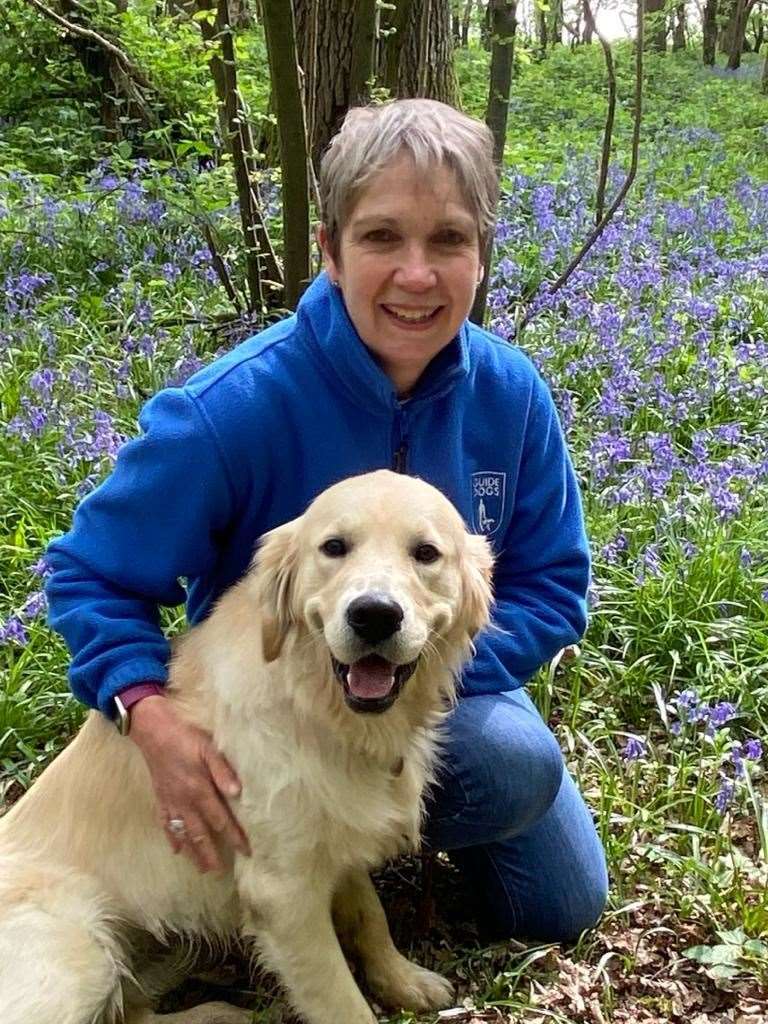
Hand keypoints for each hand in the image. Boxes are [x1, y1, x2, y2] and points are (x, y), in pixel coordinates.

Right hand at [128, 695, 250, 872]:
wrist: (154, 734)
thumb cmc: (185, 739)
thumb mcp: (208, 749)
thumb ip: (223, 771)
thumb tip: (238, 792)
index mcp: (199, 790)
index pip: (220, 820)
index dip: (234, 836)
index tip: (245, 851)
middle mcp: (185, 802)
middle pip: (200, 834)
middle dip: (210, 854)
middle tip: (219, 872)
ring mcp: (171, 803)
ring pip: (183, 834)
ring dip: (192, 853)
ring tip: (201, 869)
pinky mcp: (161, 800)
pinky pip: (166, 825)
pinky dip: (171, 839)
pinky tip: (176, 850)